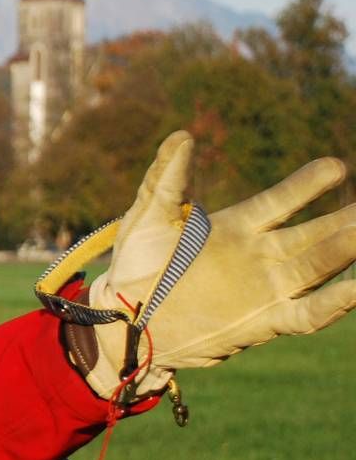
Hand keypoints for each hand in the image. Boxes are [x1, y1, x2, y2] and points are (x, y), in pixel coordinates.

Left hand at [85, 132, 355, 397]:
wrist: (126, 321)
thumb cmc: (134, 269)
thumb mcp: (146, 218)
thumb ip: (166, 179)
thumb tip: (182, 136)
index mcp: (237, 227)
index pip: (282, 201)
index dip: (309, 185)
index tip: (336, 167)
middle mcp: (260, 256)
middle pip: (315, 233)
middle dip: (347, 219)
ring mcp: (265, 289)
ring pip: (319, 267)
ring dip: (346, 252)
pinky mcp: (263, 323)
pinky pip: (307, 313)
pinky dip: (334, 303)